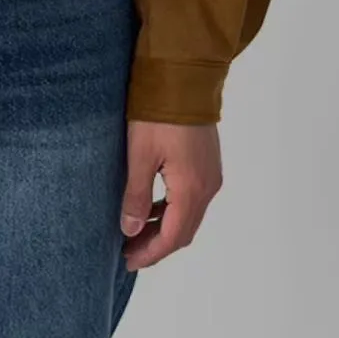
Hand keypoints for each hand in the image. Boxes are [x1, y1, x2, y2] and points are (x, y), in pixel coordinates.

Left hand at [120, 120, 221, 269]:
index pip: (173, 237)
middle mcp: (208, 187)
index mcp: (192, 189)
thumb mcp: (140, 154)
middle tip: (128, 252)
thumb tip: (130, 230)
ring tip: (135, 232)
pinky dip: (172, 210)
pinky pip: (192, 198)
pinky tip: (152, 207)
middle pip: (184, 231)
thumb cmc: (159, 113)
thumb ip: (136, 195)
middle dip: (157, 245)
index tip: (127, 261)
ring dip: (165, 228)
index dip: (150, 253)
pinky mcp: (207, 163)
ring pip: (189, 215)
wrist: (185, 76)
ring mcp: (211, 175)